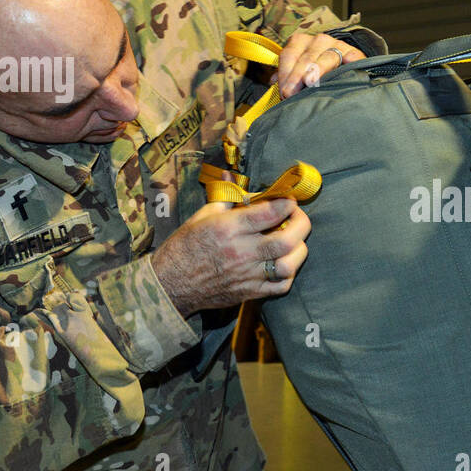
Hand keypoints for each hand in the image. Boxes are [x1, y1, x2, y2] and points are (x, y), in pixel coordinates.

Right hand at [151, 198, 310, 315]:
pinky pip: (281, 286)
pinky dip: (289, 274)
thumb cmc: (184, 247)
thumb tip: (232, 177)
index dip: (286, 202)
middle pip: (286, 240)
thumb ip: (226, 198)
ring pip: (288, 265)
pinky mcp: (249, 293)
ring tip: (294, 241)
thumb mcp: (201, 216)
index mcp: (228, 228)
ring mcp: (247, 275)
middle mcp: (241, 252)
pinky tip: (284, 262)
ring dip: (298, 250)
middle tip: (297, 217)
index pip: (269, 212)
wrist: (170, 284)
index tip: (288, 199)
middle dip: (301, 224)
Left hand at [274, 32, 364, 97]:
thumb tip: (273, 81)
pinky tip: (349, 64)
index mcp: (300, 42)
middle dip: (297, 77)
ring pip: (326, 57)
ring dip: (318, 70)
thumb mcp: (298, 69)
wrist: (342, 64)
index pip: (289, 55)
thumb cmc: (315, 70)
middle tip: (291, 93)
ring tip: (310, 82)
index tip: (283, 91)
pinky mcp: (354, 52)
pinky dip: (350, 59)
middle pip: (306, 58)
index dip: (285, 73)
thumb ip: (285, 74)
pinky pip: (352, 54)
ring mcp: (337, 45)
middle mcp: (318, 40)